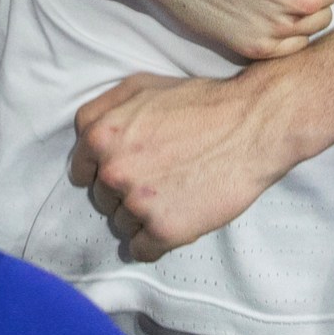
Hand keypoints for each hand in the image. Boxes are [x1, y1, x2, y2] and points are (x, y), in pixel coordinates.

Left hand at [70, 70, 301, 260]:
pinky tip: (176, 220)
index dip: (104, 170)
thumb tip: (85, 136)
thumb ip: (105, 107)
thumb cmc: (201, 102)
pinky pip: (141, 250)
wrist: (252, 126)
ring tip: (174, 196)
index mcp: (101, 135)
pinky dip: (155, 241)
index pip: (81, 169)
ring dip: (142, 217)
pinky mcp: (164, 230)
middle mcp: (112, 171)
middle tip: (159, 179)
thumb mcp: (143, 84)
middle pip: (102, 199)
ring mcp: (137, 203)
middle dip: (125, 192)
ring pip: (121, 224)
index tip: (127, 171)